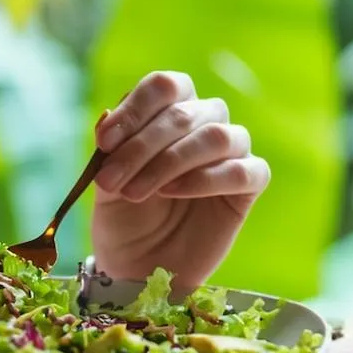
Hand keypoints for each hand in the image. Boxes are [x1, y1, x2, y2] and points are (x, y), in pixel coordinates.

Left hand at [90, 71, 269, 288]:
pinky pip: (244, 171)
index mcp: (170, 110)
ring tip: (137, 191)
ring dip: (171, 162)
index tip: (104, 142)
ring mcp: (231, 152)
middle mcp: (204, 122)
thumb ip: (109, 150)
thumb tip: (107, 117)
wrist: (138, 266)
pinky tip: (174, 192)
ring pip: (216, 136)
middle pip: (185, 112)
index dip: (134, 109)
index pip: (164, 86)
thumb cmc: (124, 216)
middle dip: (142, 146)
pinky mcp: (248, 185)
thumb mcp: (106, 182)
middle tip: (111, 180)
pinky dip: (206, 179)